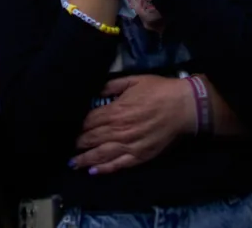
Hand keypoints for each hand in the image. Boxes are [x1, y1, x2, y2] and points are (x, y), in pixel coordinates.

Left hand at [70, 75, 194, 174]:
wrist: (182, 106)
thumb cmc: (158, 90)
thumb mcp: (133, 81)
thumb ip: (112, 86)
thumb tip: (96, 91)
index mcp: (116, 111)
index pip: (90, 121)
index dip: (79, 126)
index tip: (71, 129)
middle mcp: (119, 130)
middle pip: (92, 139)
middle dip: (79, 143)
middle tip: (69, 147)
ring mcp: (129, 145)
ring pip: (101, 154)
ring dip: (85, 159)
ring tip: (73, 163)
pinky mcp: (140, 155)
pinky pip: (119, 164)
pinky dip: (105, 169)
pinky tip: (94, 171)